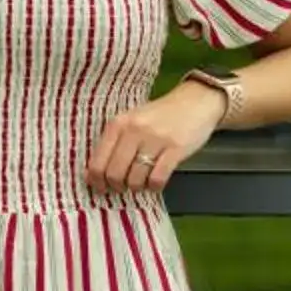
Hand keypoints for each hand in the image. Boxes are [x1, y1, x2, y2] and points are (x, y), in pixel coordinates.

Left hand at [85, 86, 220, 195]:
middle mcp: (133, 131)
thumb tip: (95, 175)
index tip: (102, 188)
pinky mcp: (175, 149)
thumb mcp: (132, 121)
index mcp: (118, 124)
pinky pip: (157, 179)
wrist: (195, 101)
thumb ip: (114, 144)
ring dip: (137, 187)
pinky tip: (156, 182)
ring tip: (142, 182)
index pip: (98, 163)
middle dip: (118, 187)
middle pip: (114, 174)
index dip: (97, 182)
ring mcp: (155, 139)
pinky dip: (155, 187)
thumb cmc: (161, 115)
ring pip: (135, 180)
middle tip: (124, 187)